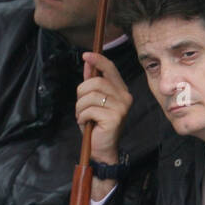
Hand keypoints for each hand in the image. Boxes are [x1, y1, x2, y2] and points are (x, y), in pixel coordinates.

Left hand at [77, 52, 132, 199]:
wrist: (102, 149)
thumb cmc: (96, 125)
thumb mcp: (92, 101)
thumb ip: (91, 83)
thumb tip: (88, 63)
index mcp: (121, 90)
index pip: (111, 69)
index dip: (98, 60)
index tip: (86, 55)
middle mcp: (125, 97)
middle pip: (96, 82)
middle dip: (81, 93)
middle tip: (81, 106)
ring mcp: (121, 107)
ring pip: (90, 95)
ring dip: (80, 107)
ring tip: (83, 116)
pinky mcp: (114, 118)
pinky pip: (89, 110)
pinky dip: (82, 116)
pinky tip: (86, 123)